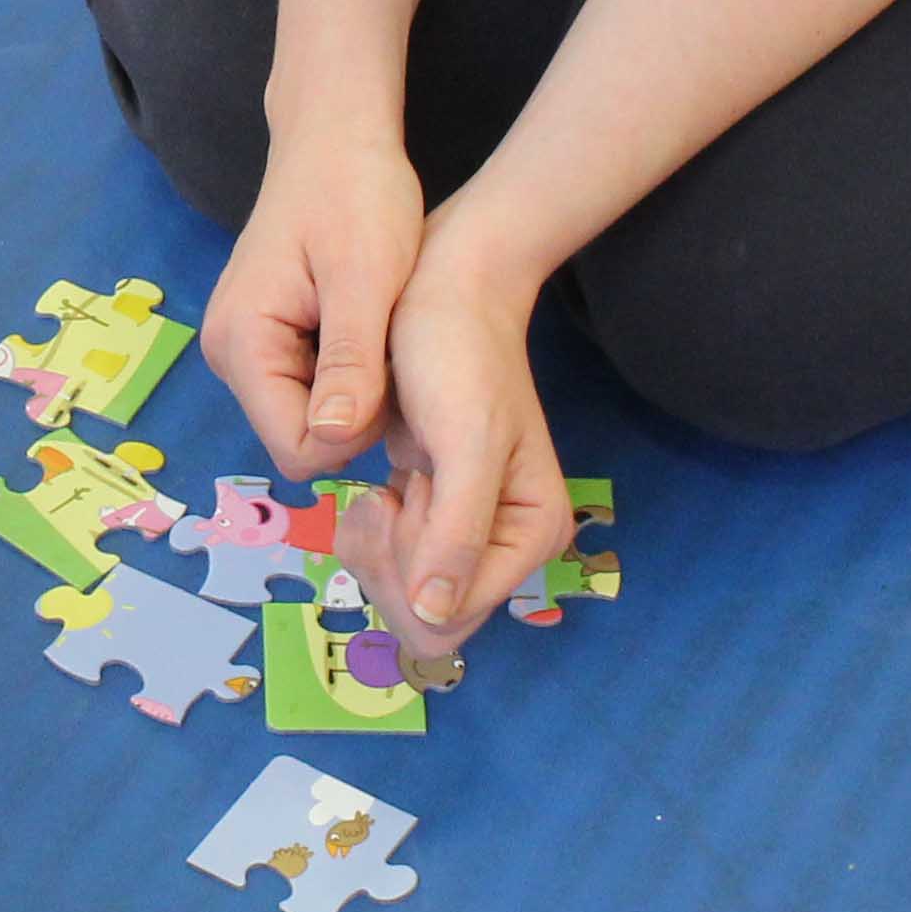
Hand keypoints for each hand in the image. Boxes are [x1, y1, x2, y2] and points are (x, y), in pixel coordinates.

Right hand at [205, 129, 425, 480]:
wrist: (336, 136)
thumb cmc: (356, 193)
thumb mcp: (366, 277)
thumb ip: (348, 359)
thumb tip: (331, 438)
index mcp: (241, 342)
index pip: (295, 448)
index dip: (352, 434)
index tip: (392, 378)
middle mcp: (228, 355)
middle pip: (298, 437)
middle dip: (354, 414)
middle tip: (393, 351)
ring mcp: (244, 347)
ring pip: (308, 416)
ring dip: (355, 393)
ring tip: (384, 335)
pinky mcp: (266, 339)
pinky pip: (309, 389)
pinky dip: (347, 375)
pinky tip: (370, 332)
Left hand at [338, 228, 578, 664]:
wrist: (444, 293)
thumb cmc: (458, 357)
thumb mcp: (466, 441)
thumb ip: (457, 530)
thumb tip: (436, 613)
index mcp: (535, 535)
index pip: (449, 619)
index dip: (407, 573)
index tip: (400, 500)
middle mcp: (510, 543)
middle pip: (428, 617)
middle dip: (390, 566)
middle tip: (384, 494)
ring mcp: (472, 530)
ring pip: (407, 593)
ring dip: (377, 546)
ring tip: (383, 484)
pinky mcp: (439, 511)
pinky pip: (398, 563)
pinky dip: (375, 530)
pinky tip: (384, 480)